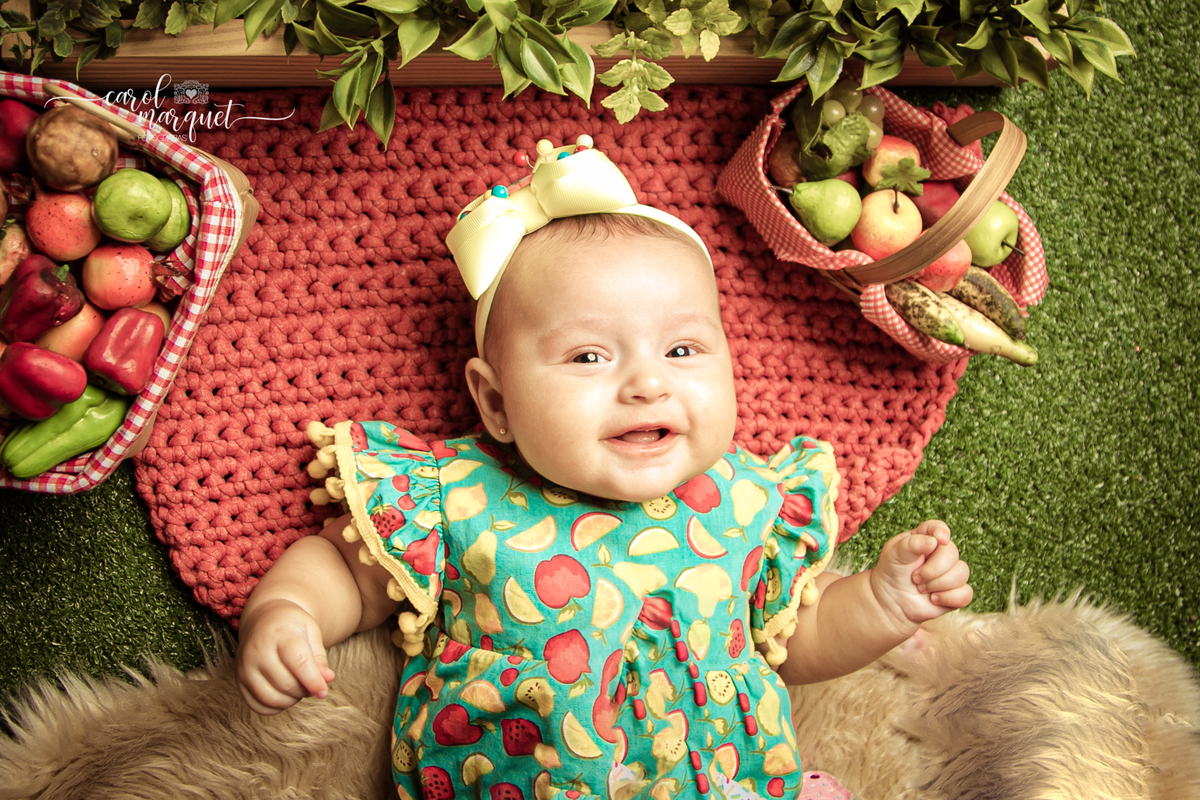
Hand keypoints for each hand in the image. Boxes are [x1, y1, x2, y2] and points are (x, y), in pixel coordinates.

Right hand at [236, 599, 336, 715]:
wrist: (263, 619)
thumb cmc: (292, 626)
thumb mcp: (311, 632)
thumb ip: (319, 657)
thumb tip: (328, 680)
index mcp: (281, 634)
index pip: (299, 663)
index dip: (313, 681)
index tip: (323, 692)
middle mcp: (258, 651)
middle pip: (286, 684)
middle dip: (304, 690)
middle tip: (311, 683)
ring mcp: (245, 667)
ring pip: (271, 698)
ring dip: (291, 700)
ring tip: (298, 688)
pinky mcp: (239, 681)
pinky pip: (257, 705)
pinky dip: (274, 708)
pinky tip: (283, 695)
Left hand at [871, 520, 971, 629]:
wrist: (892, 601)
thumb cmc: (892, 572)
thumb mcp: (894, 554)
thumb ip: (911, 544)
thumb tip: (934, 541)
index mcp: (925, 538)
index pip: (939, 528)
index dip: (942, 532)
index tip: (939, 540)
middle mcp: (942, 553)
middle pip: (952, 553)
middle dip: (932, 570)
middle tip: (915, 577)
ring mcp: (951, 572)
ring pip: (961, 573)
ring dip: (938, 584)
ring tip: (921, 588)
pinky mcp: (957, 592)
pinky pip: (966, 593)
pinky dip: (948, 598)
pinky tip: (933, 599)